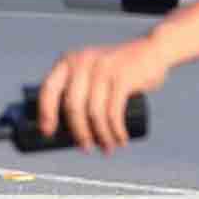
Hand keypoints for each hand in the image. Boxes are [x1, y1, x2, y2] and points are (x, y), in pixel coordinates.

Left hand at [37, 36, 169, 153]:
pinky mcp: (122, 78)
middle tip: (86, 148)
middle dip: (79, 133)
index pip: (49, 89)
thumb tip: (66, 127)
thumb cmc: (119, 68)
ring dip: (101, 136)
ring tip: (108, 147)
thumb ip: (79, 87)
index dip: (45, 113)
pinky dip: (116, 131)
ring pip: (95, 113)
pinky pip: (113, 112)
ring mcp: (102, 69)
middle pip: (73, 107)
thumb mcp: (93, 70)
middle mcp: (82, 62)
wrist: (152, 50)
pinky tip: (120, 139)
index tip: (48, 133)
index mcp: (69, 61)